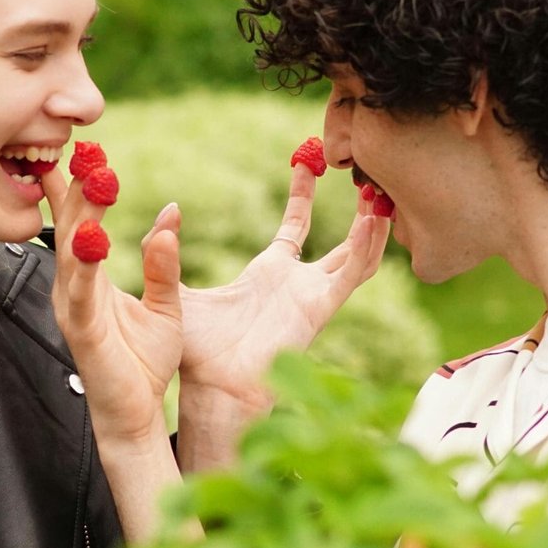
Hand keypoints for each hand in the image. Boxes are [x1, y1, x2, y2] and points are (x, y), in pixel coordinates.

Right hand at [44, 164, 183, 449]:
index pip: (79, 223)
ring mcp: (74, 309)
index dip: (78, 187)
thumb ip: (164, 260)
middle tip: (83, 149)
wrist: (135, 414)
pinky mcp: (83, 332)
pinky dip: (86, 266)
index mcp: (89, 278)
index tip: (83, 149)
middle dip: (76, 188)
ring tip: (92, 180)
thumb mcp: (164, 303)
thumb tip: (171, 212)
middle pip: (71, 228)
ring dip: (81, 215)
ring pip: (72, 253)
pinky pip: (83, 294)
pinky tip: (92, 239)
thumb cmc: (144, 361)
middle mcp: (73, 288)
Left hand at [154, 164, 389, 465]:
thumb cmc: (197, 350)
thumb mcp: (179, 288)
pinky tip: (374, 221)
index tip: (306, 160)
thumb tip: (166, 210)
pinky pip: (352, 275)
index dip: (303, 194)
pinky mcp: (320, 309)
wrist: (212, 387)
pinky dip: (366, 249)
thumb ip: (167, 250)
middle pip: (341, 240)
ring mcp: (313, 296)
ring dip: (372, 229)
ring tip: (381, 196)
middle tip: (367, 175)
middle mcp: (298, 284)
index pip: (296, 225)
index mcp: (269, 273)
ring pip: (357, 256)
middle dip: (356, 210)